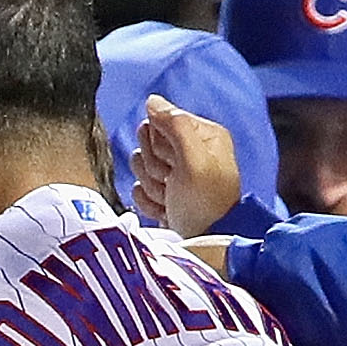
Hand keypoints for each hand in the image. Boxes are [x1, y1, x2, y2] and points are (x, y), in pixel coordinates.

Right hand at [134, 96, 244, 237]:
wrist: (206, 244)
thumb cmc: (205, 203)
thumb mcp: (194, 159)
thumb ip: (174, 125)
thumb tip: (152, 101)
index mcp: (202, 134)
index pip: (159, 121)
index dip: (159, 144)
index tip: (173, 163)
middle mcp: (190, 150)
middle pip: (147, 143)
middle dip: (154, 167)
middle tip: (173, 182)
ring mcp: (176, 173)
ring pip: (140, 167)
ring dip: (152, 186)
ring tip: (172, 199)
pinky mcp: (165, 194)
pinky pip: (139, 189)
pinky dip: (150, 202)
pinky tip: (167, 210)